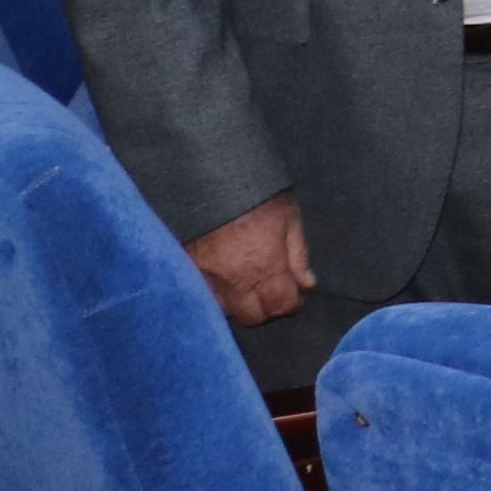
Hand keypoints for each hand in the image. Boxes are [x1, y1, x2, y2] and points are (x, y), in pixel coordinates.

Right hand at [187, 191, 313, 329]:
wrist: (208, 173)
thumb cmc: (255, 191)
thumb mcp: (288, 216)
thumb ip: (298, 254)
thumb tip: (307, 283)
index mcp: (263, 265)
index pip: (280, 306)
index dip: (291, 303)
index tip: (293, 295)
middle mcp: (231, 278)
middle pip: (250, 316)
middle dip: (265, 307)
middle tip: (270, 289)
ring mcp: (203, 276)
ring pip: (222, 310)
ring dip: (236, 303)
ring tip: (244, 283)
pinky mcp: (182, 268)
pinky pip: (200, 294)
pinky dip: (212, 293)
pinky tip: (222, 279)